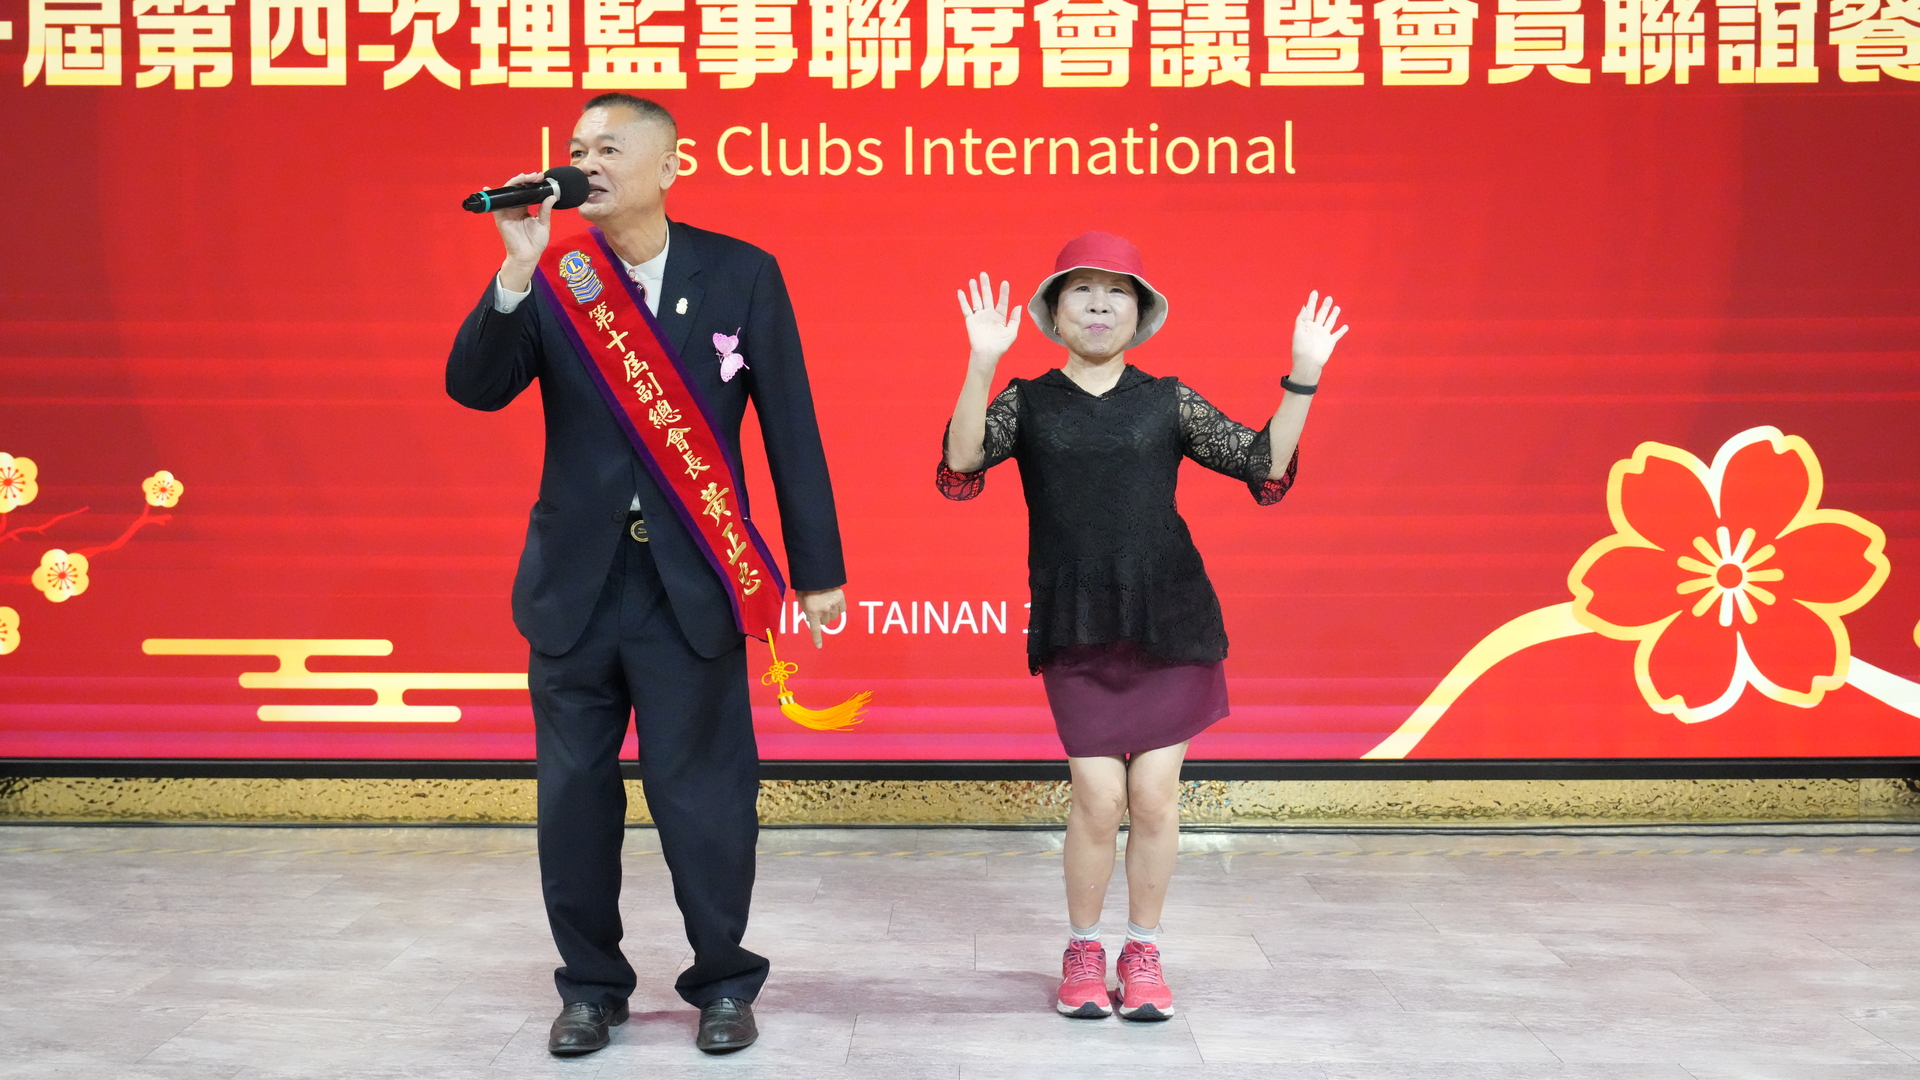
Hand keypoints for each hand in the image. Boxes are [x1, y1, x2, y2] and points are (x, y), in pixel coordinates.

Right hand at [493, 171, 558, 293]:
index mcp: (524, 209)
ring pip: (507, 193)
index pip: (526, 192)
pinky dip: (492, 196)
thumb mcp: (544, 224)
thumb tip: (552, 196)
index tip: (541, 177)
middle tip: (535, 175)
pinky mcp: (500, 217)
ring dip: (514, 183)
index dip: (532, 183)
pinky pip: (495, 205)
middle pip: (516, 190)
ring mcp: (507, 212)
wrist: (528, 256)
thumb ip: (545, 210)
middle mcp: (515, 208)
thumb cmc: (535, 242)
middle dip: (525, 180)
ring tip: (524, 177)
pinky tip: (490, 188)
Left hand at [796, 587, 844, 648]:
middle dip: (821, 617)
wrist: (818, 572)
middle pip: (825, 622)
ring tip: (826, 603)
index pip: (815, 629)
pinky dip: (838, 608)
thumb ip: (806, 608)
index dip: (817, 638)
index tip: (818, 646)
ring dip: (830, 613)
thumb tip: (809, 616)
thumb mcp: (801, 597)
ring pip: (833, 616)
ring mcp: (833, 605)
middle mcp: (824, 610)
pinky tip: (834, 602)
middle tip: (819, 609)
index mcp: (812, 611)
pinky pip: (841, 609)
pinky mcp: (841, 599)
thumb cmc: (807, 585)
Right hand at [957, 272, 1020, 369]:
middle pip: (987, 296)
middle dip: (985, 285)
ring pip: (976, 300)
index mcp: (1000, 317)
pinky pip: (966, 308)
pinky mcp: (970, 320)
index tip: (1005, 282)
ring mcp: (979, 316)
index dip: (1003, 292)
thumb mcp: (1012, 332)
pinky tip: (960, 292)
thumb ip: (1015, 319)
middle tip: (983, 274)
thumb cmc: (1000, 345)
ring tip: (973, 280)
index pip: (1002, 301)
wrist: (987, 354)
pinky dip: (963, 300)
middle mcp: (989, 314)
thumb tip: (1019, 306)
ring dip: (974, 290)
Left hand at [1289, 290, 1348, 384]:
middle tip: (1329, 298)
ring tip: (1337, 307)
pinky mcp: (1330, 341)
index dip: (1312, 301)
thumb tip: (1305, 306)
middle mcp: (1316, 329)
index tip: (1315, 292)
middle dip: (1325, 306)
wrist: (1308, 363)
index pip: (1310, 310)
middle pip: (1321, 314)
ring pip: (1330, 322)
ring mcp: (1324, 335)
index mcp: (1307, 325)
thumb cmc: (1301, 348)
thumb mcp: (1298, 332)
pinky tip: (1346, 326)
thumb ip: (1301, 319)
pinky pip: (1337, 334)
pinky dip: (1342, 330)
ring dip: (1333, 315)